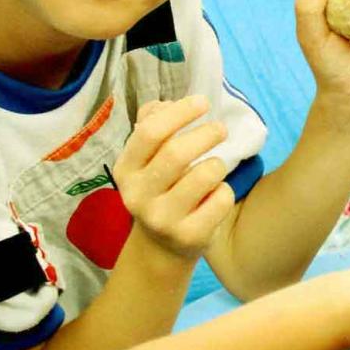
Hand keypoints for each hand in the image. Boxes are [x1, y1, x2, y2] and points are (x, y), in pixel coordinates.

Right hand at [114, 96, 235, 260]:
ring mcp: (162, 219)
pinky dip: (224, 191)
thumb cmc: (159, 189)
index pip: (149, 133)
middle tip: (221, 129)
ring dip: (217, 164)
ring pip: (204, 175)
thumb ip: (153, 125)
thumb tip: (167, 104)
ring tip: (215, 167)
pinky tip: (215, 195)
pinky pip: (220, 199)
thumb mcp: (147, 160)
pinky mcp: (188, 236)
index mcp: (125, 170)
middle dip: (206, 134)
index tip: (203, 102)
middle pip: (176, 153)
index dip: (180, 113)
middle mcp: (138, 195)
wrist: (159, 247)